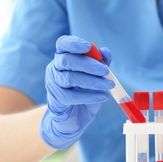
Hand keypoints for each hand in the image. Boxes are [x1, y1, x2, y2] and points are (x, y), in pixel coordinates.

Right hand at [39, 35, 113, 149]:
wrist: (74, 118)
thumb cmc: (85, 92)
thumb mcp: (97, 76)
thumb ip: (102, 63)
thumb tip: (105, 52)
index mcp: (64, 57)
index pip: (63, 44)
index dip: (73, 43)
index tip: (88, 46)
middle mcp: (55, 68)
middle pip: (67, 60)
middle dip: (88, 64)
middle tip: (106, 71)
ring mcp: (53, 84)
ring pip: (70, 78)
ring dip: (92, 81)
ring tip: (109, 85)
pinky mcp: (57, 100)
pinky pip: (71, 96)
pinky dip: (90, 96)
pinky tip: (103, 96)